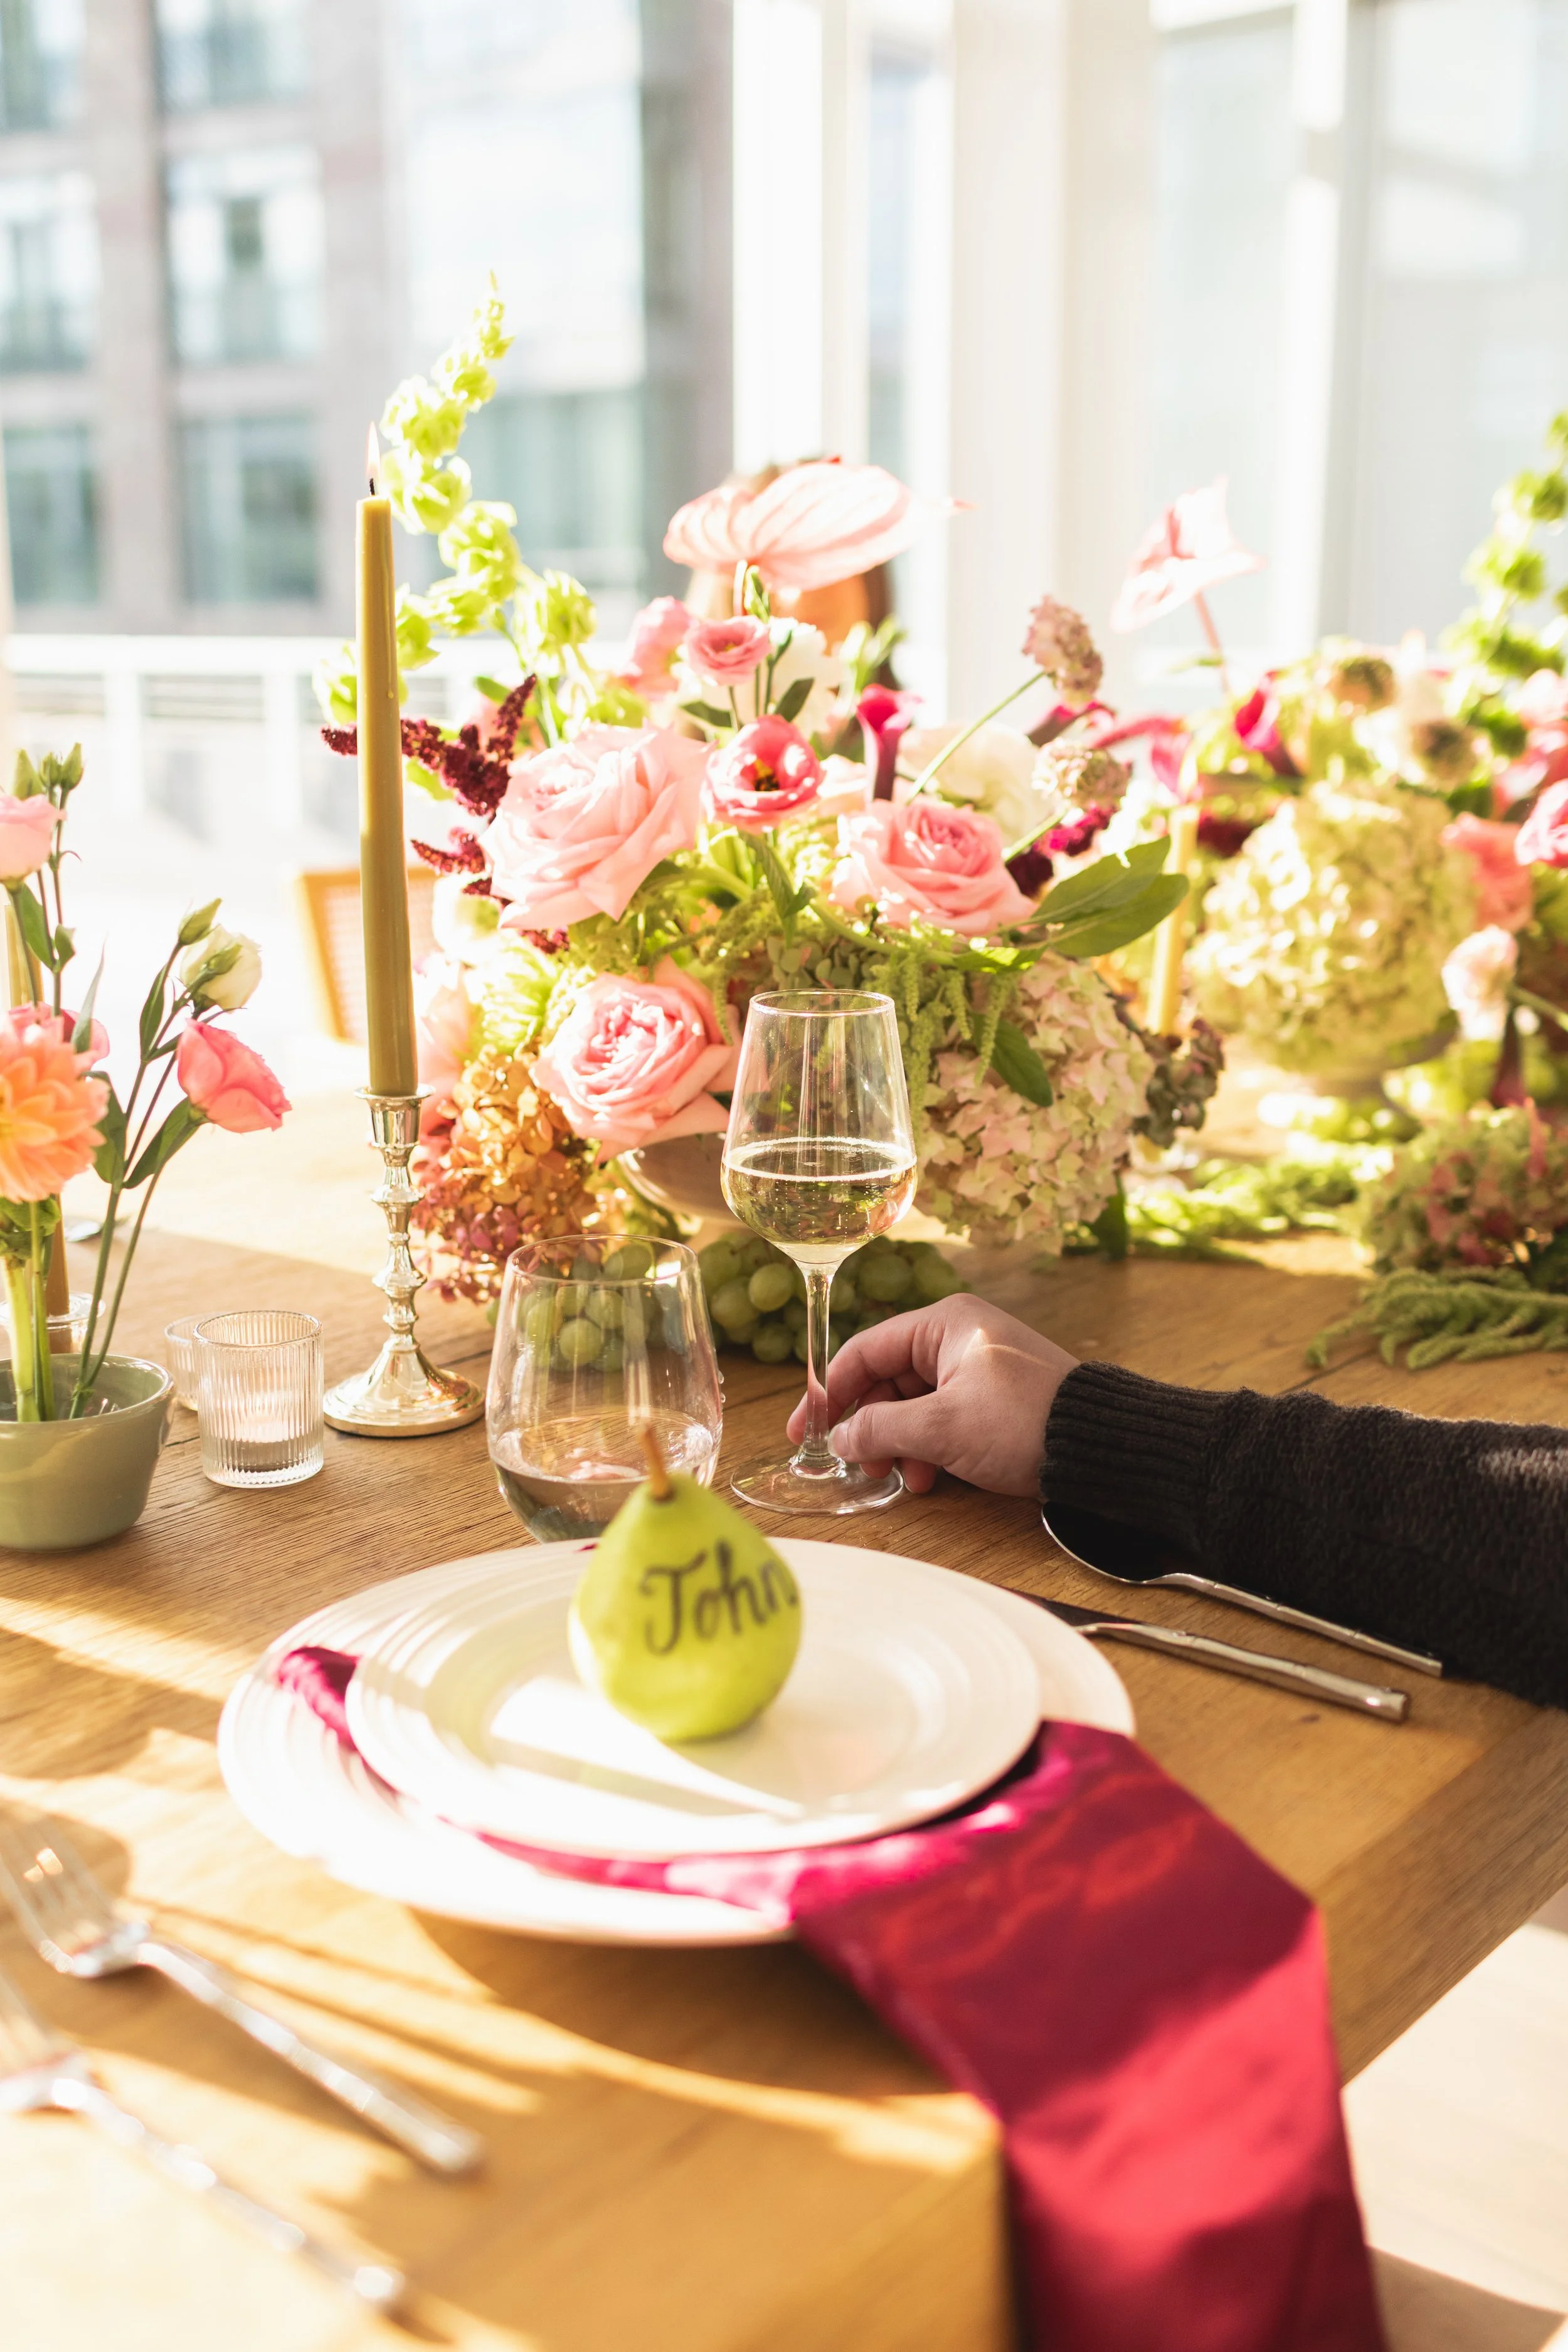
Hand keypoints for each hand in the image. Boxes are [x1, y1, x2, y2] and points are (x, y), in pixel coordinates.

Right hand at [785, 1296, 1077, 1496]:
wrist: (1102, 1446)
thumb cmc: (1023, 1422)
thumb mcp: (941, 1427)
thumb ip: (881, 1429)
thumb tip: (839, 1439)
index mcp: (943, 1324)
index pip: (864, 1350)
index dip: (829, 1391)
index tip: (805, 1430)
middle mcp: (957, 1337)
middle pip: (887, 1378)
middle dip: (868, 1424)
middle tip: (850, 1463)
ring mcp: (976, 1368)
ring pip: (913, 1404)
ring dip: (898, 1443)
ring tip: (897, 1477)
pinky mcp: (992, 1399)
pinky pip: (941, 1417)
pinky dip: (927, 1447)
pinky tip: (928, 1478)